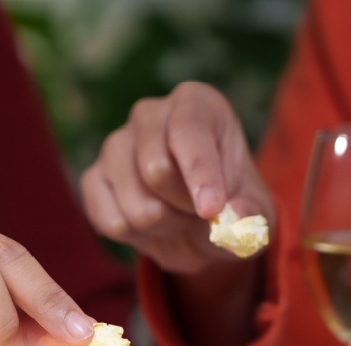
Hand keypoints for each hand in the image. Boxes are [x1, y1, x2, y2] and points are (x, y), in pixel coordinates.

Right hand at [80, 81, 274, 275]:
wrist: (199, 225)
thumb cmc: (231, 204)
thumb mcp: (257, 213)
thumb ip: (251, 216)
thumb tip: (230, 218)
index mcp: (195, 103)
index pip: (188, 131)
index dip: (199, 173)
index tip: (211, 209)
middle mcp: (149, 114)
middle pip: (156, 169)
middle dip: (183, 207)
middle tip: (199, 210)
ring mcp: (114, 145)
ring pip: (135, 204)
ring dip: (163, 225)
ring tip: (176, 215)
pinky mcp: (93, 179)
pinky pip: (111, 221)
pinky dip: (137, 238)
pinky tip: (150, 223)